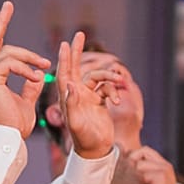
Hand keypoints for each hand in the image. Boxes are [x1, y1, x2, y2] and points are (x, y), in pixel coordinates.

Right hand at [0, 2, 52, 138]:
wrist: (10, 140)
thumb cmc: (16, 125)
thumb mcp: (26, 101)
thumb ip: (30, 85)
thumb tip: (37, 76)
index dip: (0, 27)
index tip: (7, 9)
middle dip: (0, 21)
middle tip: (9, 5)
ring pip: (7, 51)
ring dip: (29, 57)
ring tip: (44, 67)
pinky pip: (8, 62)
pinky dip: (25, 67)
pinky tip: (37, 77)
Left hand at [55, 31, 118, 159]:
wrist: (95, 150)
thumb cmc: (84, 138)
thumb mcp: (75, 122)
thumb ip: (72, 103)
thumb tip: (70, 84)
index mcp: (68, 96)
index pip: (65, 72)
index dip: (64, 57)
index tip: (65, 43)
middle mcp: (77, 93)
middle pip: (76, 67)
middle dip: (77, 50)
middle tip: (79, 33)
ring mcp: (88, 96)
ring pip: (99, 77)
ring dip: (109, 77)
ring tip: (119, 79)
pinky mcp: (99, 101)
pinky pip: (108, 88)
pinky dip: (114, 91)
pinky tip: (117, 101)